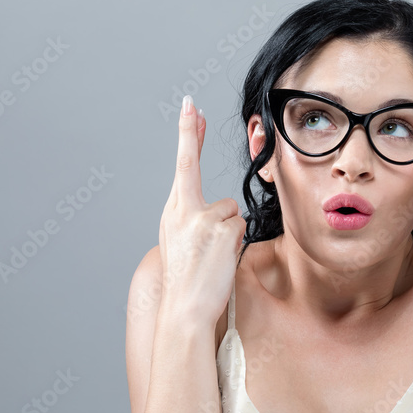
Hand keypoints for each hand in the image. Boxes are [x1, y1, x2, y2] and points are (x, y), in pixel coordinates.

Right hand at [158, 95, 246, 324]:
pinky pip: (240, 226)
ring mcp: (203, 217)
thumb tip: (221, 208)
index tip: (189, 108)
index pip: (180, 166)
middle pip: (192, 167)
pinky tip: (222, 259)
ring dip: (229, 231)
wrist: (185, 307)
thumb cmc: (186, 280)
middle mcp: (183, 209)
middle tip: (191, 104)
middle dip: (190, 133)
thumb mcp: (180, 243)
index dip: (185, 135)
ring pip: (230, 210)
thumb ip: (193, 219)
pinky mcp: (222, 228)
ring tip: (214, 256)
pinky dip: (236, 243)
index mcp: (172, 213)